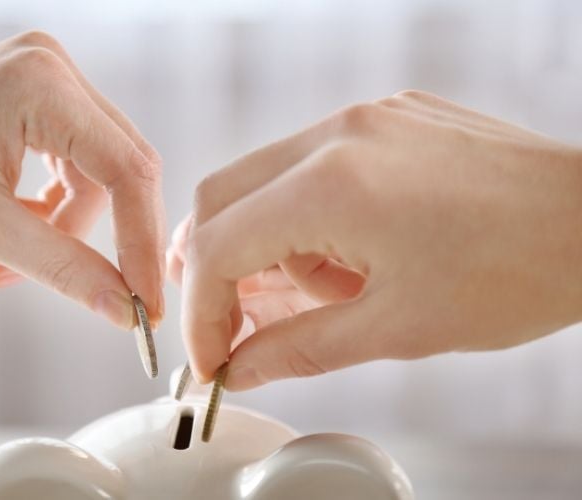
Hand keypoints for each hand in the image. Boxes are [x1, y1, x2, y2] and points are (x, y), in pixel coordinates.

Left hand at [0, 31, 164, 328]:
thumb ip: (65, 268)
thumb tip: (124, 311)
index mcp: (43, 85)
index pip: (127, 171)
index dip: (142, 244)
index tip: (145, 304)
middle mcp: (53, 69)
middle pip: (121, 169)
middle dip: (111, 238)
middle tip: (111, 298)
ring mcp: (45, 79)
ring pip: (97, 173)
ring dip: (68, 227)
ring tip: (10, 265)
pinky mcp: (34, 97)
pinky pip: (72, 162)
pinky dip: (53, 207)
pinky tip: (16, 228)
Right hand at [178, 90, 581, 389]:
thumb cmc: (519, 271)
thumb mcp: (395, 328)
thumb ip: (297, 348)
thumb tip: (241, 366)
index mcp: (331, 186)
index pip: (217, 247)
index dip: (202, 313)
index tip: (212, 356)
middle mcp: (336, 136)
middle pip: (220, 200)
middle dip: (215, 271)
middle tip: (232, 324)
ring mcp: (361, 119)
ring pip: (261, 183)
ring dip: (267, 247)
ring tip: (321, 293)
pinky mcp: (383, 119)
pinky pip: (308, 166)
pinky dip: (303, 219)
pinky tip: (346, 256)